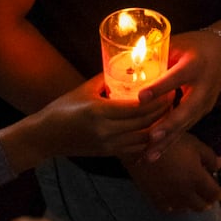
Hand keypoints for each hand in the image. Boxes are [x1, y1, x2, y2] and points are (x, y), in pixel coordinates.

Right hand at [0, 73, 170, 171]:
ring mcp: (108, 144)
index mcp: (100, 111)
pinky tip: (155, 128)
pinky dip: (148, 139)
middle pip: (145, 122)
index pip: (138, 107)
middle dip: (162, 110)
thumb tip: (128, 66)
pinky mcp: (108, 153)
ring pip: (144, 138)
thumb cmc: (63, 108)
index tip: (169, 87)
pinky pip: (136, 148)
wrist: (46, 137)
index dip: (157, 99)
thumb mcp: (85, 89)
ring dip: (158, 126)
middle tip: (174, 97)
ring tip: (168, 112)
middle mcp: (107, 131)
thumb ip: (107, 80)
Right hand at [126, 133, 220, 213]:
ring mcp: (169, 198)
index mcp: (197, 179)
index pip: (214, 194)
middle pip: (202, 206)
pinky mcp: (155, 199)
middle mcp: (185, 193)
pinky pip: (170, 209)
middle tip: (209, 195)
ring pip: (186, 209)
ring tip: (193, 197)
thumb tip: (220, 166)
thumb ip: (210, 157)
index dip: (220, 193)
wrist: (140, 147)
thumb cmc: (170, 142)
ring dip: (193, 204)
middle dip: (208, 201)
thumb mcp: (195, 144)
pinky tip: (176, 200)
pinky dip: (176, 207)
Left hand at [134, 29, 220, 159]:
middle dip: (168, 126)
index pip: (176, 78)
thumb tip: (128, 71)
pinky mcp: (202, 113)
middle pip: (186, 110)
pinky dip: (169, 142)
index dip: (158, 88)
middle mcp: (203, 87)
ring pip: (185, 125)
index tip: (140, 98)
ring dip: (167, 141)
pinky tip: (154, 154)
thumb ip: (157, 58)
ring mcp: (205, 103)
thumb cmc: (193, 45)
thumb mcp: (177, 45)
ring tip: (149, 156)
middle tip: (152, 137)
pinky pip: (185, 128)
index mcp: (194, 65)